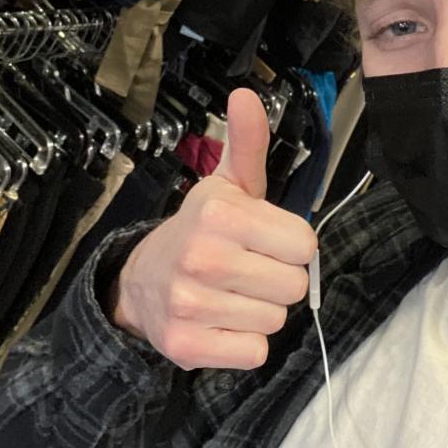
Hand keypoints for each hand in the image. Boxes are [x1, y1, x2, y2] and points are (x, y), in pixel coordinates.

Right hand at [111, 88, 317, 370]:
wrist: (142, 281)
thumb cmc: (201, 229)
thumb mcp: (227, 184)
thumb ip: (247, 142)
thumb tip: (245, 93)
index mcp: (219, 214)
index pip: (305, 244)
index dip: (290, 244)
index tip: (265, 240)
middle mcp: (203, 258)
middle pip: (293, 286)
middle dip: (278, 279)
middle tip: (248, 269)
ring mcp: (190, 305)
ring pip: (274, 321)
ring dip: (260, 311)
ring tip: (232, 294)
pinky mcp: (185, 347)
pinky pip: (253, 353)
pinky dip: (244, 343)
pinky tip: (222, 322)